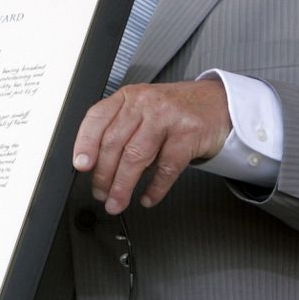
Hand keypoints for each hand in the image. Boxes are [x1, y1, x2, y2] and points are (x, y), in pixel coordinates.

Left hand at [73, 80, 230, 213]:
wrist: (218, 103)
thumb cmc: (175, 110)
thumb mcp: (143, 109)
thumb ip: (120, 128)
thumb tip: (94, 164)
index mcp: (128, 97)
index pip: (97, 118)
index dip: (85, 143)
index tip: (80, 165)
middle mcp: (145, 104)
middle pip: (115, 142)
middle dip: (103, 174)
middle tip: (100, 193)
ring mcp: (168, 117)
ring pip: (136, 156)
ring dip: (123, 185)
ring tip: (117, 202)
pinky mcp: (189, 133)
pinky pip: (167, 167)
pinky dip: (155, 188)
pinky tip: (148, 197)